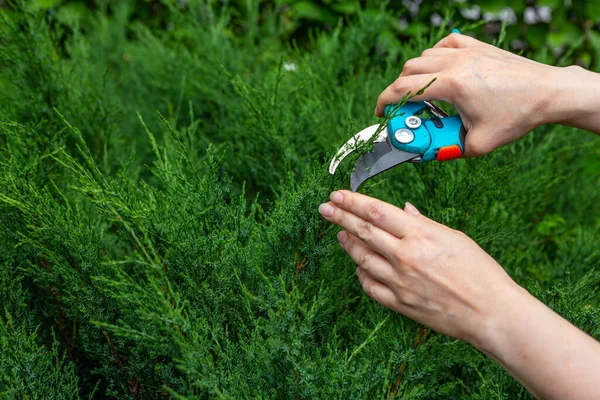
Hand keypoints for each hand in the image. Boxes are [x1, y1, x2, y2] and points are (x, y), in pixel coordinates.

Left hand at [319, 190, 599, 398]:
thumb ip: (423, 223)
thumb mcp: (454, 237)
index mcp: (420, 235)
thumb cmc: (480, 272)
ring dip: (348, 244)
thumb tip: (404, 209)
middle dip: (340, 217)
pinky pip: (370, 286)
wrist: (490, 312)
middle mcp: (404, 256)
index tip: (337, 195)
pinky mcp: (399, 303)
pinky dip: (361, 274)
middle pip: (363, 231)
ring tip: (340, 234)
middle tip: (324, 209)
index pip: (376, 211)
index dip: (352, 201)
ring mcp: (399, 281)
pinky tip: (359, 267)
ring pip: (361, 258)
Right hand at [375, 33, 599, 155]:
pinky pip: (443, 44)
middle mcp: (454, 63)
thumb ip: (447, 150)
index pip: (402, 89)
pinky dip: (433, 56)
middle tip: (403, 110)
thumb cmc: (516, 117)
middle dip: (398, 91)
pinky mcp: (476, 46)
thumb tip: (427, 153)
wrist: (548, 93)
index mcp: (451, 85)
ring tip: (423, 95)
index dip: (384, 102)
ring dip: (415, 76)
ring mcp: (466, 51)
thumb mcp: (477, 144)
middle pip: (408, 71)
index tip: (381, 112)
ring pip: (423, 57)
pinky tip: (438, 70)